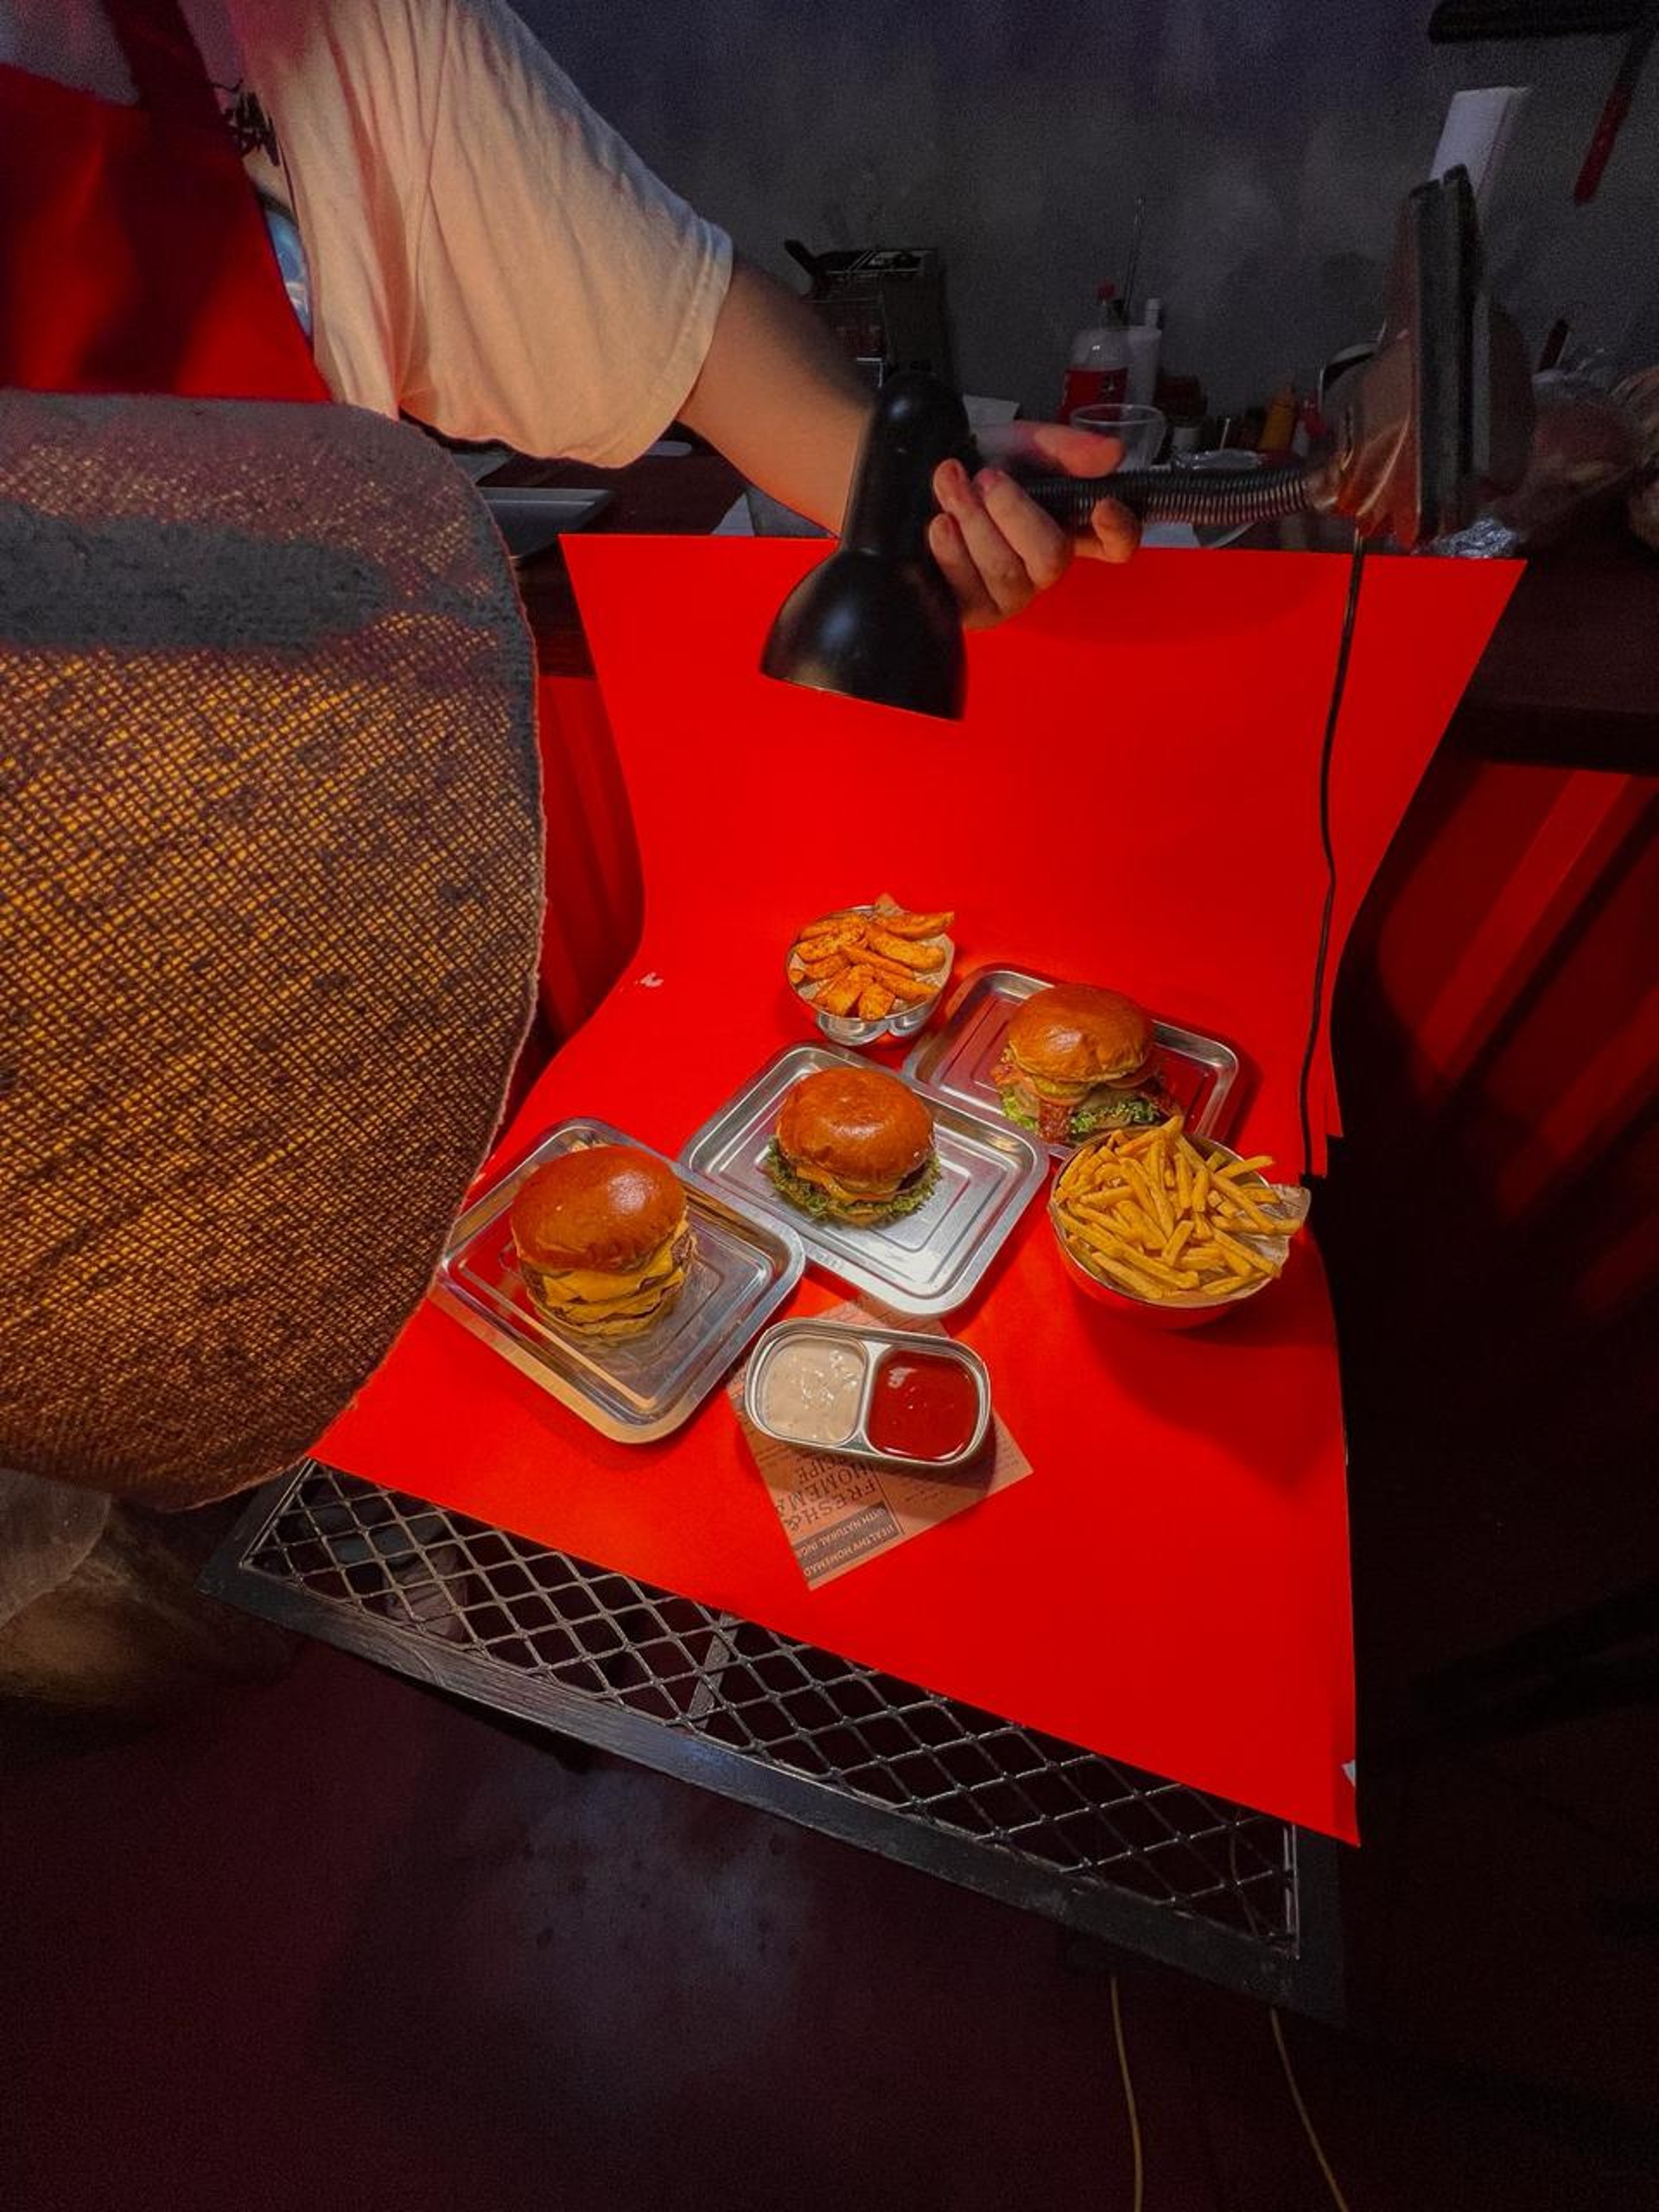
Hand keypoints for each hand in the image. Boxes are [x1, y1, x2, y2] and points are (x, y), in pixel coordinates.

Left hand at [929, 421, 1138, 629]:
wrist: (926, 477)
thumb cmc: (980, 462)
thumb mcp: (1025, 443)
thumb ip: (1066, 447)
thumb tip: (1113, 452)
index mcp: (1071, 527)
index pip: (1117, 544)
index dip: (1119, 531)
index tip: (1103, 505)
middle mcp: (1044, 567)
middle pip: (1052, 557)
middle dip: (1013, 511)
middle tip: (986, 477)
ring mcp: (1008, 594)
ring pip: (1004, 572)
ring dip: (974, 522)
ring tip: (950, 483)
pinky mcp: (969, 610)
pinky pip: (968, 591)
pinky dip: (951, 552)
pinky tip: (939, 524)